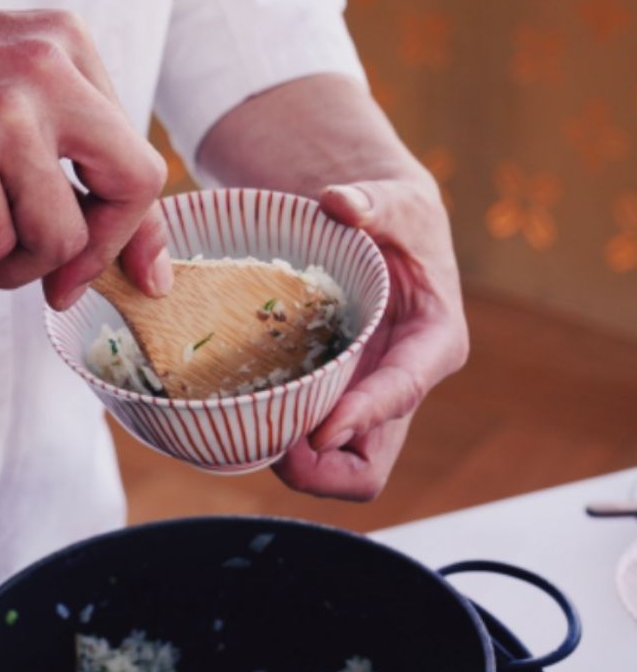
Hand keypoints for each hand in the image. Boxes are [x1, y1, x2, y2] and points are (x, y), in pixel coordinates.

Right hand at [0, 5, 169, 305]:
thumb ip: (58, 137)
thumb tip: (127, 247)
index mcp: (62, 41)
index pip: (134, 149)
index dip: (138, 226)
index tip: (141, 275)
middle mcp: (46, 69)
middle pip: (133, 184)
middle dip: (102, 250)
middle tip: (58, 286)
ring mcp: (5, 113)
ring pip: (59, 236)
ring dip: (8, 261)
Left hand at [271, 174, 468, 501]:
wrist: (380, 232)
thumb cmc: (397, 218)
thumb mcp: (397, 201)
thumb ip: (374, 201)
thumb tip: (339, 202)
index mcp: (433, 344)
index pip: (402, 393)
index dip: (363, 416)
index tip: (319, 429)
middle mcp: (402, 386)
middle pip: (367, 468)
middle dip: (318, 470)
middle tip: (266, 440)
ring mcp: (364, 401)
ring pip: (332, 469)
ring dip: (290, 463)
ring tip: (241, 427)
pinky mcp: (333, 400)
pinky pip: (306, 444)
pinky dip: (274, 438)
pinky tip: (236, 410)